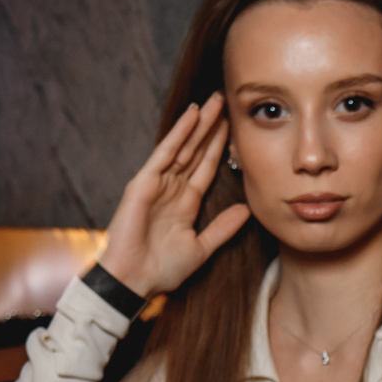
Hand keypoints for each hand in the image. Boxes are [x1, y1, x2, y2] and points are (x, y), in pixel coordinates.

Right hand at [97, 91, 251, 296]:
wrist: (135, 280)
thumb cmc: (162, 270)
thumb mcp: (201, 248)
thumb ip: (223, 228)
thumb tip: (247, 210)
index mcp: (186, 203)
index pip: (207, 167)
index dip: (220, 146)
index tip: (234, 126)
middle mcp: (172, 188)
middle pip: (196, 150)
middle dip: (211, 126)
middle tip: (226, 100)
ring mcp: (158, 183)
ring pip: (184, 146)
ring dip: (198, 123)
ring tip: (214, 100)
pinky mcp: (144, 182)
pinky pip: (165, 153)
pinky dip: (179, 133)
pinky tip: (191, 115)